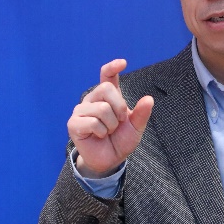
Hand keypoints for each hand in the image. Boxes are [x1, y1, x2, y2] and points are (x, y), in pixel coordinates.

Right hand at [68, 59, 153, 177]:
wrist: (110, 160)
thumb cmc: (120, 141)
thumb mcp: (136, 127)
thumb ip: (142, 113)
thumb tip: (149, 99)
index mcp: (107, 97)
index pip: (107, 76)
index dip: (113, 67)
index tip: (123, 63)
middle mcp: (93, 100)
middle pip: (106, 89)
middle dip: (119, 107)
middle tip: (120, 122)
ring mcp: (81, 110)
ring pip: (101, 108)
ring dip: (111, 124)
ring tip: (107, 132)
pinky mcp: (74, 123)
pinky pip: (92, 122)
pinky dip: (101, 132)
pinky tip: (98, 136)